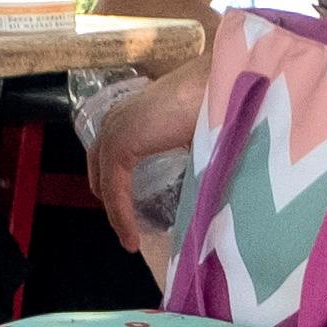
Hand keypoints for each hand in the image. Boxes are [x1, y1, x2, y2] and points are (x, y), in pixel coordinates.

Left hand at [90, 70, 208, 259]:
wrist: (226, 86)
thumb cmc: (222, 104)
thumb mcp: (198, 134)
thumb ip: (188, 155)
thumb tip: (200, 186)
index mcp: (135, 112)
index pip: (112, 155)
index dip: (117, 184)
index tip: (131, 211)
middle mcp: (119, 117)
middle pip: (101, 168)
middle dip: (113, 199)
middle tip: (129, 228)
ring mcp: (116, 129)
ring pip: (107, 183)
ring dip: (118, 213)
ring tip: (131, 240)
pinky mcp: (119, 143)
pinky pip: (113, 189)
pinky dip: (121, 215)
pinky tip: (132, 237)